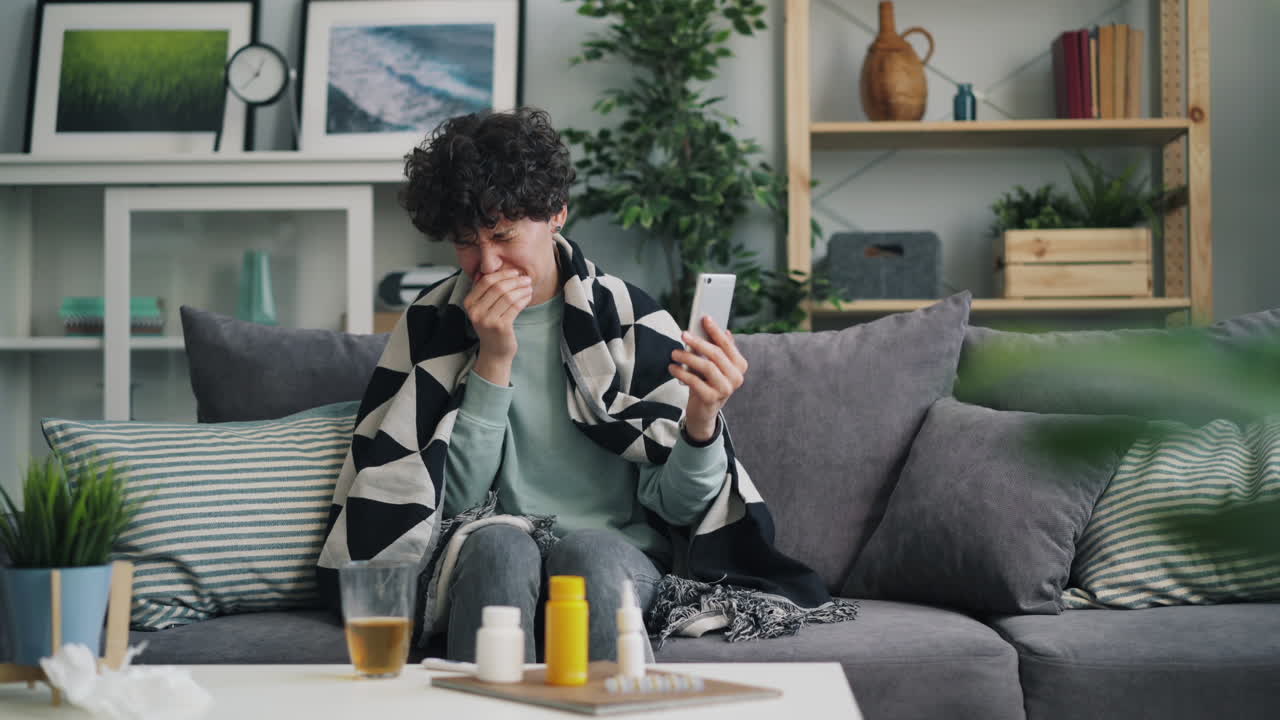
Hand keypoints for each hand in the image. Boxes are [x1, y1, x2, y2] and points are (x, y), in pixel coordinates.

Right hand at [463, 269, 532, 384]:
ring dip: (521, 289)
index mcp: (469, 303)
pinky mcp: (500, 327)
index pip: (486, 281)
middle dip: (514, 280)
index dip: (502, 274)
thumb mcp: (483, 308)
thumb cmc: (491, 327)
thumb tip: (495, 268)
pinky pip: (515, 307)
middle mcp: (475, 311)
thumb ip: (485, 291)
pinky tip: (528, 297)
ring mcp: (487, 320)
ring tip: (529, 287)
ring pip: (508, 297)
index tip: (515, 272)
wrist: (495, 352)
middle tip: (526, 278)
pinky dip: (524, 299)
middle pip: (498, 288)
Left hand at [668, 317, 747, 442]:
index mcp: (740, 365)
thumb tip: (723, 330)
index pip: (727, 344)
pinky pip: (695, 381)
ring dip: (688, 357)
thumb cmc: (708, 382)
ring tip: (674, 353)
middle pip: (716, 354)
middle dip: (698, 342)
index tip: (704, 318)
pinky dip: (681, 373)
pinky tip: (672, 368)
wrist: (704, 411)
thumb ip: (718, 349)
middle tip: (684, 334)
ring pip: (706, 367)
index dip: (715, 330)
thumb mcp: (714, 365)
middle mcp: (736, 378)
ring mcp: (725, 389)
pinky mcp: (712, 399)